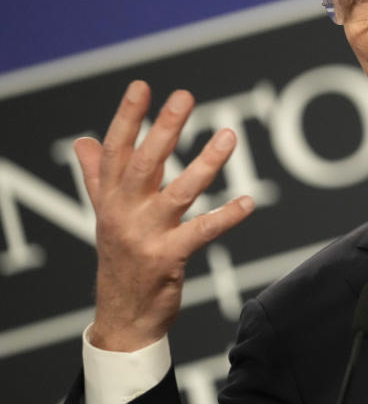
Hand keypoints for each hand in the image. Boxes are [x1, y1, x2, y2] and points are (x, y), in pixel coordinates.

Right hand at [75, 80, 253, 351]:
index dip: (128, 117)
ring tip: (229, 136)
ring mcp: (145, 236)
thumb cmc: (120, 258)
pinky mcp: (168, 258)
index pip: (116, 150)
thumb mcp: (106, 215)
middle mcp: (123, 213)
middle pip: (144, 163)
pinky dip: (226, 216)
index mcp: (110, 198)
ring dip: (205, 163)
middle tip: (185, 96)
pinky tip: (247, 201)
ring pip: (178, 193)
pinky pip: (201, 232)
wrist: (122, 317)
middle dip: (164, 128)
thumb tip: (83, 141)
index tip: (143, 86)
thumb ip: (98, 176)